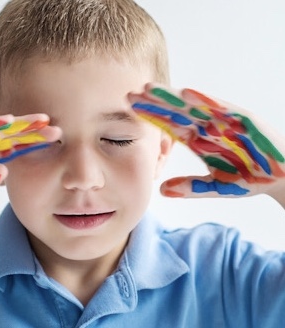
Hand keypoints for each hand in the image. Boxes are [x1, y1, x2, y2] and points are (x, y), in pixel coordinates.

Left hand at [129, 83, 284, 201]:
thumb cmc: (251, 178)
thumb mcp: (216, 186)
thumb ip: (190, 188)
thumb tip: (161, 190)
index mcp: (200, 139)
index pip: (170, 124)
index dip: (151, 116)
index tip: (129, 108)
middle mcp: (209, 126)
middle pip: (177, 111)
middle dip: (155, 102)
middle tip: (130, 93)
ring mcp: (226, 121)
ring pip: (195, 106)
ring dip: (173, 97)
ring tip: (151, 88)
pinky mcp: (245, 121)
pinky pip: (222, 109)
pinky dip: (205, 101)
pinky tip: (186, 94)